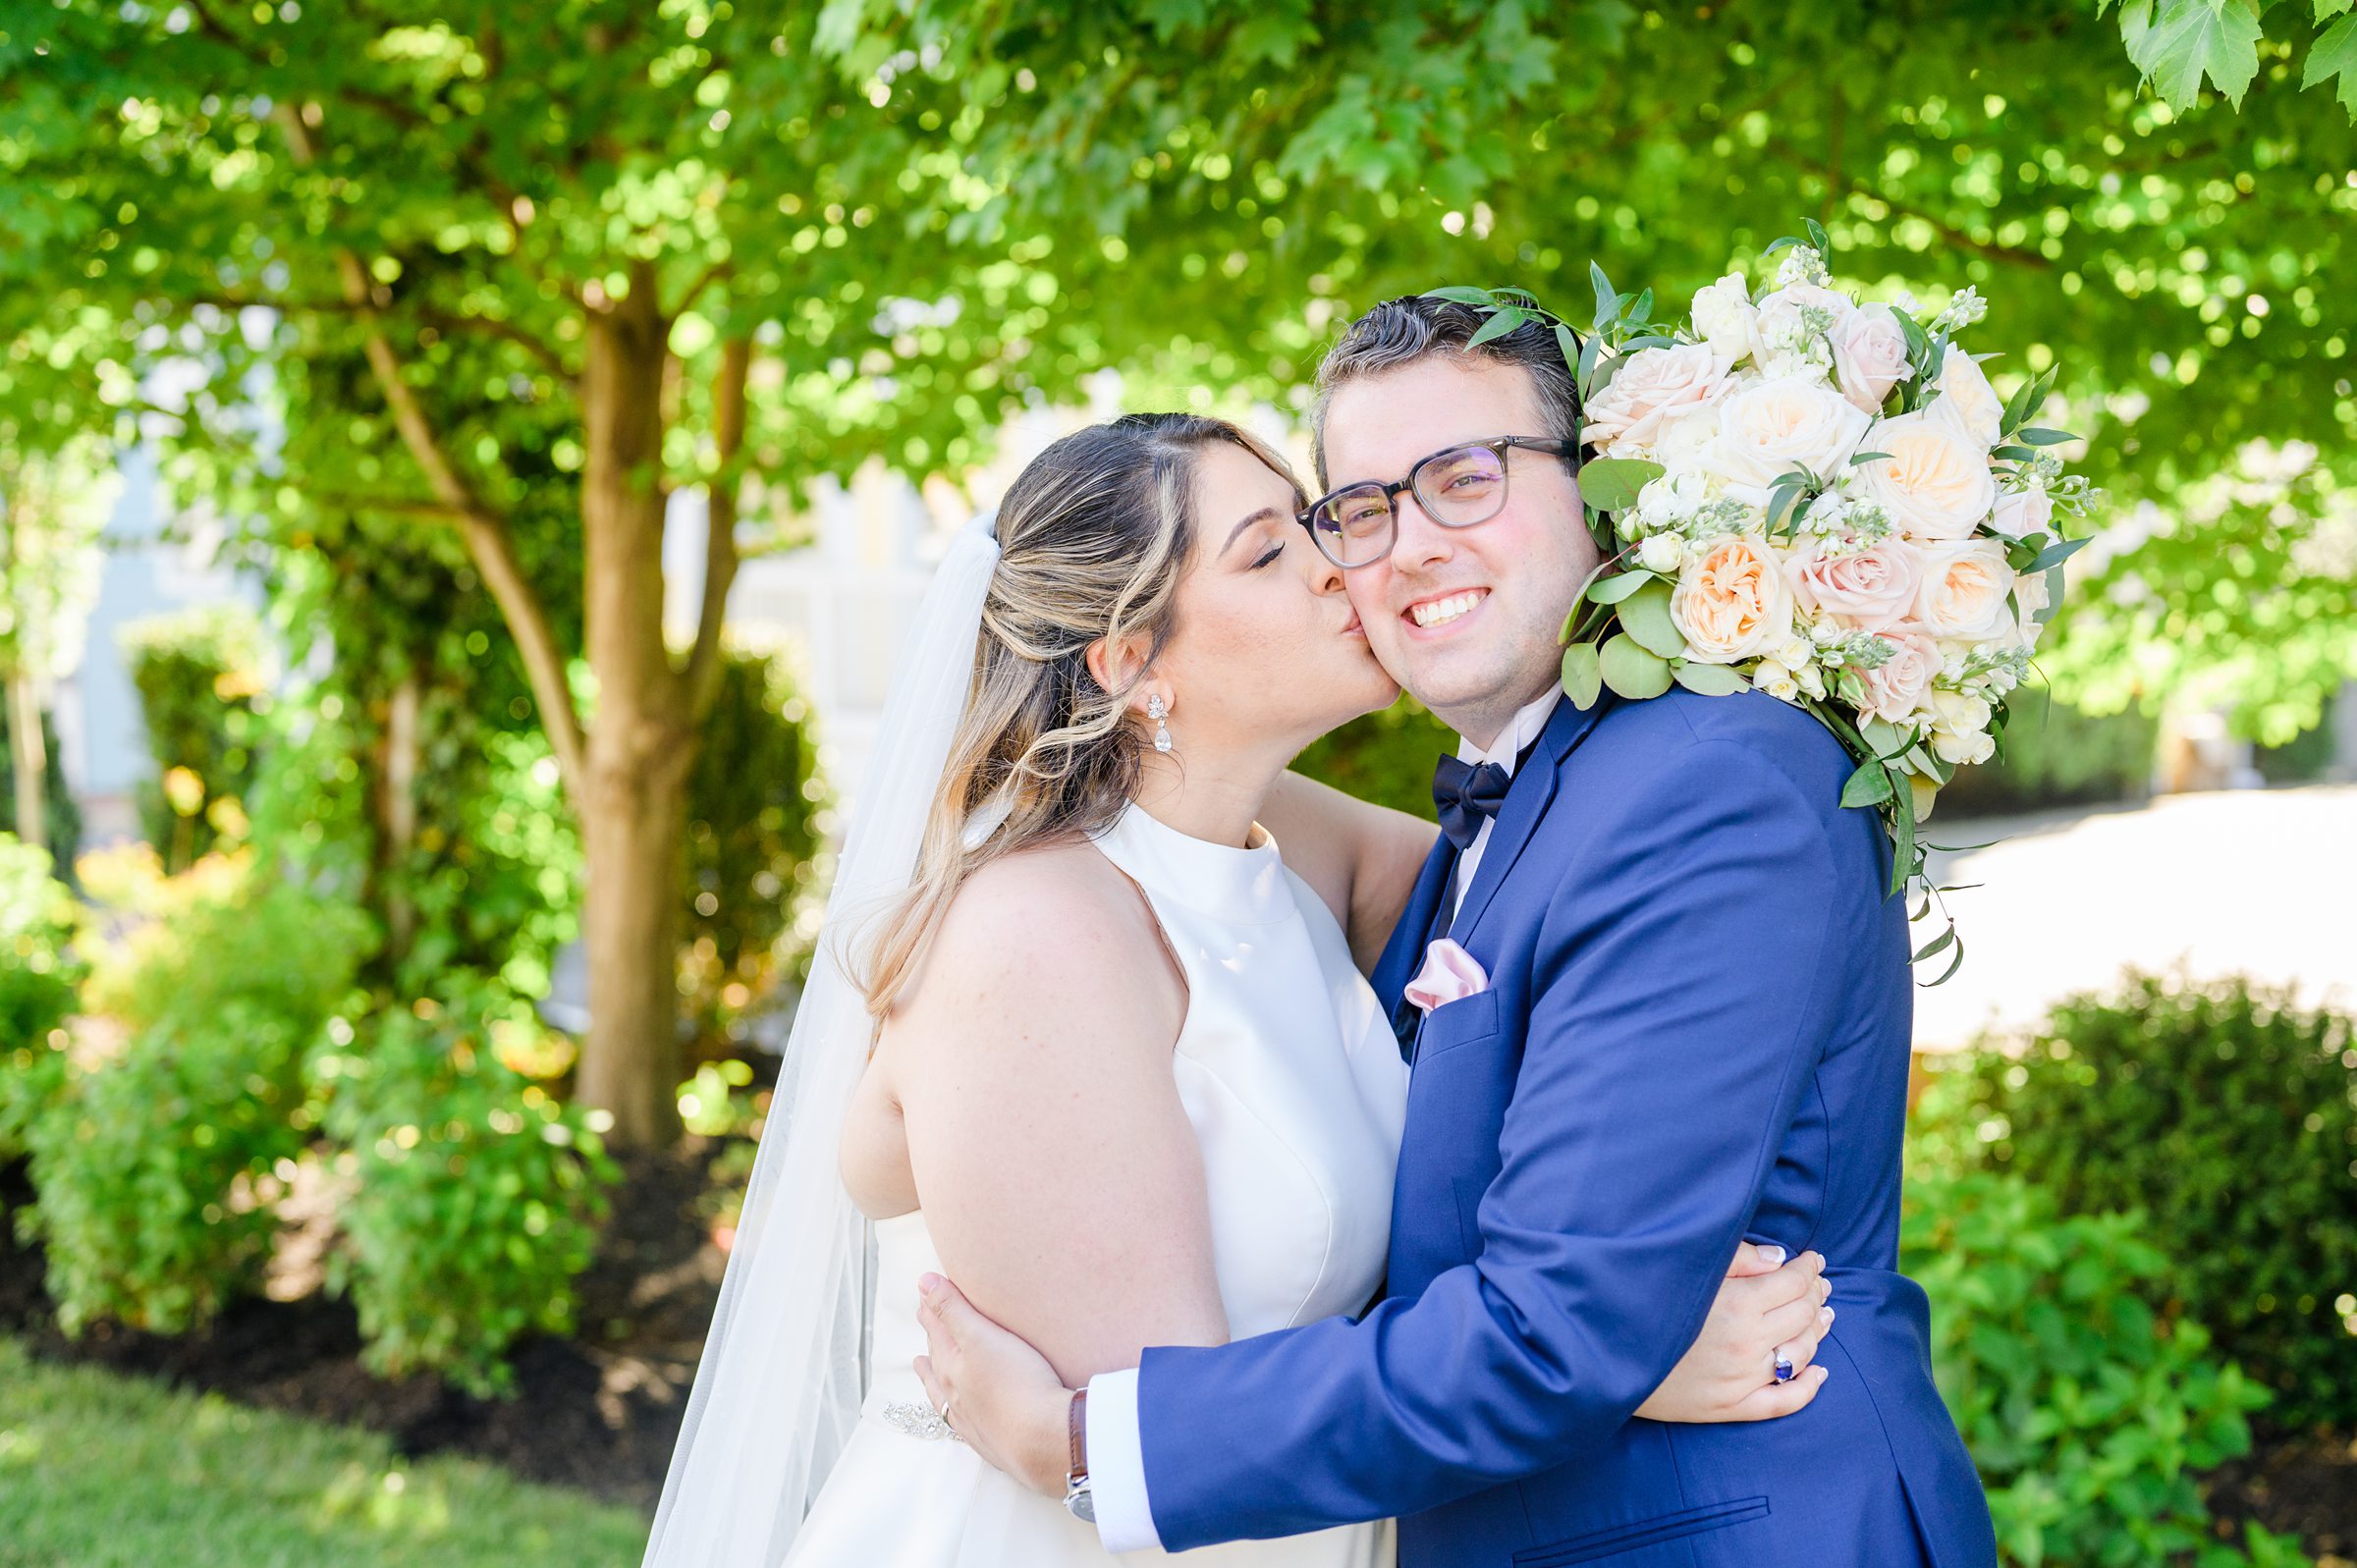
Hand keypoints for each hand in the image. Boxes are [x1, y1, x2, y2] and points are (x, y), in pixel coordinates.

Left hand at [913, 1273, 1074, 1497]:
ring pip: (942, 1391)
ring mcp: (969, 1418)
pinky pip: (959, 1420)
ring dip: (931, 1373)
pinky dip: (950, 1409)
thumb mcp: (982, 1336)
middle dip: (932, 1336)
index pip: (937, 1329)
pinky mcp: (988, 1439)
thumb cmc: (1017, 1383)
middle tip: (925, 1319)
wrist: (1040, 1442)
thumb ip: (953, 1309)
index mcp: (952, 1364)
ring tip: (921, 1364)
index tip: (925, 1295)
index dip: (932, 1309)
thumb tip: (923, 1282)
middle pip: (938, 1357)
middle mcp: (954, 1392)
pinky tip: (953, 1413)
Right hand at [1634, 1243, 1833, 1422]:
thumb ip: (1737, 1258)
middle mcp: (1746, 1344)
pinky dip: (1808, 1388)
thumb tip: (1779, 1258)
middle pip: (1803, 1315)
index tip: (1813, 1259)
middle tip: (1820, 1283)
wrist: (1605, 1354)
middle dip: (1816, 1294)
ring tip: (1823, 1316)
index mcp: (1736, 1304)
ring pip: (1801, 1354)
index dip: (1809, 1267)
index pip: (1793, 1282)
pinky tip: (1820, 1373)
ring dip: (1818, 1332)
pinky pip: (1784, 1403)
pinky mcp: (1730, 1408)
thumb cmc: (1642, 1301)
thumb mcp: (1686, 1268)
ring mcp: (1741, 1380)